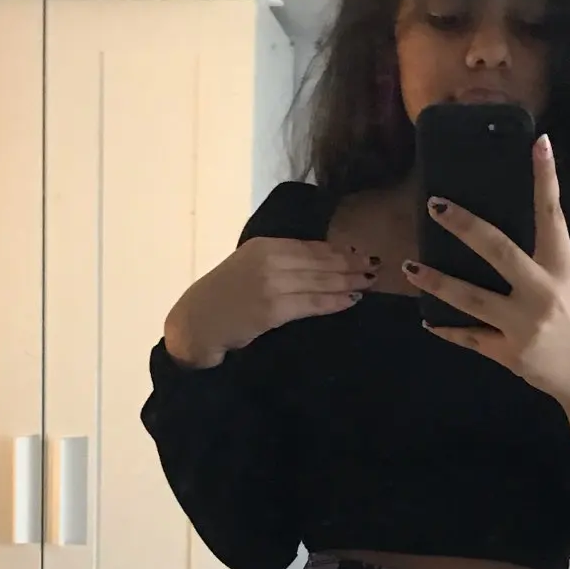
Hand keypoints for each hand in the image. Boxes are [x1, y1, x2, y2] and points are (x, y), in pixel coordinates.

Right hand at [165, 238, 377, 368]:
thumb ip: (278, 263)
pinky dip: (334, 301)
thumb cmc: (222, 299)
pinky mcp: (273, 309)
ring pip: (319, 281)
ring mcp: (271, 284)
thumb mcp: (248, 268)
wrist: (196, 322)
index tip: (358, 254)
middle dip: (350, 265)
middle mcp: (268, 260)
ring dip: (348, 282)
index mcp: (263, 246)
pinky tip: (350, 300)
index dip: (338, 251)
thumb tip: (317, 264)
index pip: (310, 247)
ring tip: (368, 282)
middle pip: (319, 262)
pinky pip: (311, 303)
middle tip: (373, 267)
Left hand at [406, 135, 569, 469]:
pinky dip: (446, 328)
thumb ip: (542, 261)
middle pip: (498, 251)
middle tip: (435, 205)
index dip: (546, 178)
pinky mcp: (509, 352)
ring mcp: (523, 324)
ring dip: (436, 282)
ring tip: (410, 268)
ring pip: (470, 298)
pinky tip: (428, 319)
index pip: (553, 215)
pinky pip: (469, 338)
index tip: (538, 143)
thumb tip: (502, 234)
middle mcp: (542, 293)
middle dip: (465, 227)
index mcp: (562, 269)